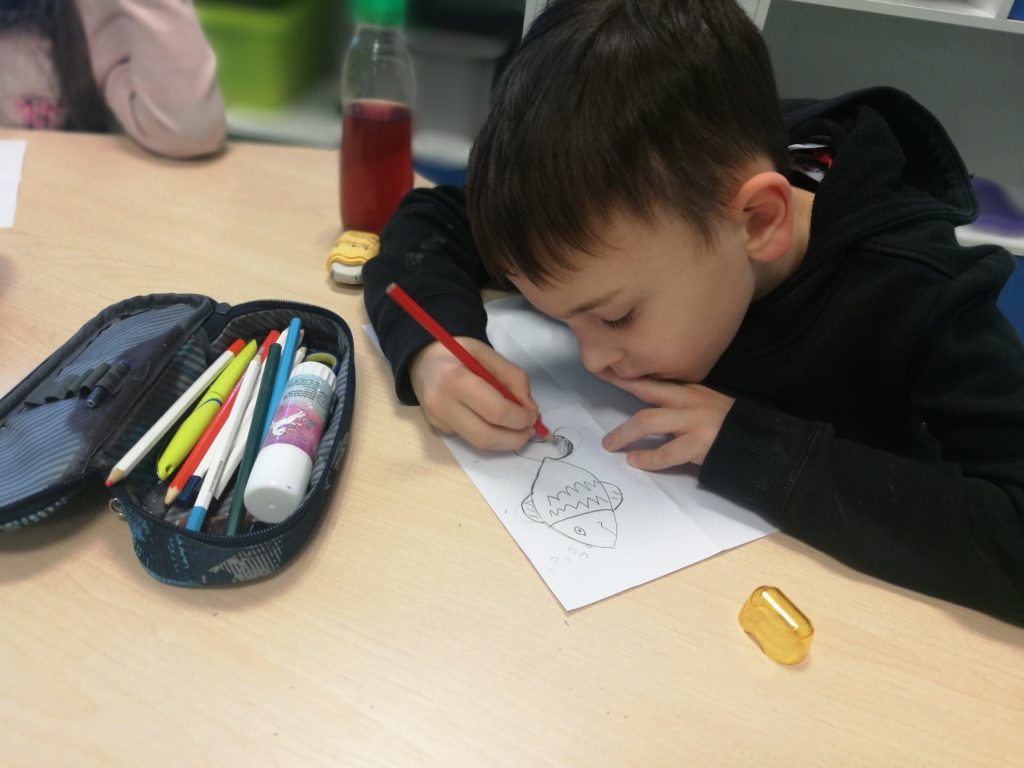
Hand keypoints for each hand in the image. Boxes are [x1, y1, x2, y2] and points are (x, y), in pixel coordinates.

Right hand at [409, 338, 539, 450]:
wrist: (422, 359)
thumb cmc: (457, 351)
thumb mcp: (487, 353)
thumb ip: (513, 378)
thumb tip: (529, 409)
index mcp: (455, 379)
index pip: (495, 411)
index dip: (520, 418)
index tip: (534, 416)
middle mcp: (442, 404)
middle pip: (486, 436)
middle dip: (515, 438)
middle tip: (530, 431)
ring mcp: (437, 420)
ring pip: (478, 444)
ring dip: (505, 442)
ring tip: (519, 431)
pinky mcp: (438, 428)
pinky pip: (470, 438)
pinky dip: (489, 434)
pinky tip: (495, 423)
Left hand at [600, 374, 735, 469]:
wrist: (759, 443)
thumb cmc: (728, 426)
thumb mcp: (705, 405)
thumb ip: (680, 405)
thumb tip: (651, 414)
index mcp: (690, 390)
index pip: (653, 379)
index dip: (627, 377)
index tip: (607, 371)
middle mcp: (689, 400)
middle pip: (646, 392)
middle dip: (619, 395)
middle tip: (600, 399)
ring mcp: (693, 420)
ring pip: (648, 421)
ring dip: (625, 434)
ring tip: (611, 445)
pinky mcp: (698, 442)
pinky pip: (666, 452)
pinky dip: (648, 458)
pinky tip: (636, 461)